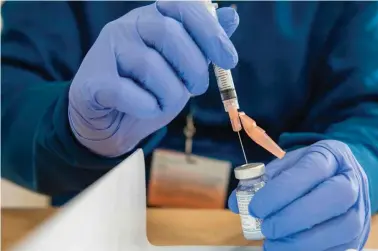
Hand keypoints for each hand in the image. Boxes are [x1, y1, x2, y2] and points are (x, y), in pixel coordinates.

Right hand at [69, 2, 238, 156]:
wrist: (110, 122)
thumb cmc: (149, 91)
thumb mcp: (182, 68)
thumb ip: (203, 44)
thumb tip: (231, 15)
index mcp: (152, 18)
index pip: (184, 6)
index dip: (211, 32)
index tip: (229, 61)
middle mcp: (127, 26)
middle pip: (170, 34)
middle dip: (193, 69)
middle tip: (195, 89)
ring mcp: (106, 49)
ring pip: (152, 67)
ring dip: (169, 96)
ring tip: (163, 103)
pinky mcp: (91, 80)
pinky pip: (128, 93)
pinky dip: (145, 108)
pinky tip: (142, 109)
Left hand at [228, 140, 370, 250]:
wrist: (343, 177)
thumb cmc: (310, 172)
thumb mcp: (287, 165)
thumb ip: (262, 180)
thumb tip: (236, 203)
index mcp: (331, 156)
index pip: (310, 170)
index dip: (281, 191)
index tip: (256, 207)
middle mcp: (352, 180)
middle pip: (332, 198)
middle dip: (294, 217)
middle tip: (266, 228)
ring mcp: (360, 208)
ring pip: (341, 228)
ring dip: (303, 241)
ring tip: (274, 245)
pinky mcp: (359, 234)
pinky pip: (341, 248)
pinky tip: (289, 249)